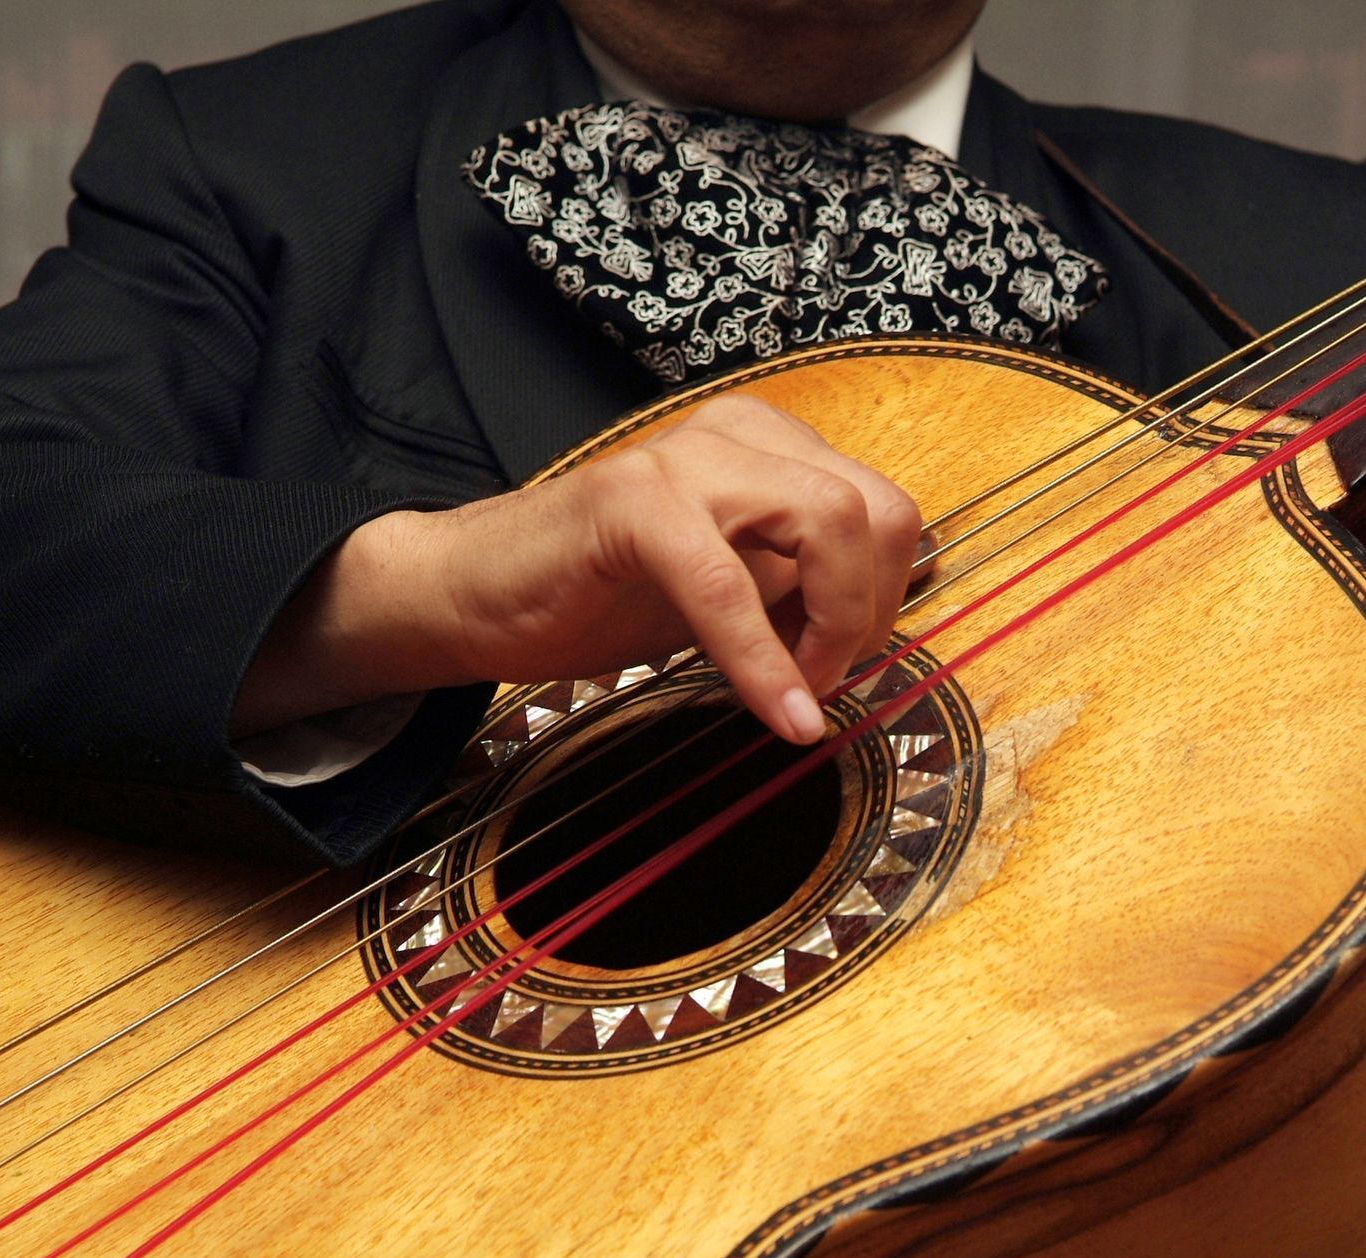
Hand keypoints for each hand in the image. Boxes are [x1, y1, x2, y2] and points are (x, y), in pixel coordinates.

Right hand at [233, 395, 922, 745]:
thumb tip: (884, 623)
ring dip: (833, 629)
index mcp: (771, 447)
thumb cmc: (602, 592)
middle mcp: (739, 434)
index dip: (886, 600)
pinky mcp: (632, 500)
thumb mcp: (733, 589)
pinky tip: (780, 716)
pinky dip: (765, 663)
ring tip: (799, 694)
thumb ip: (802, 586)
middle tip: (827, 682)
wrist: (477, 593)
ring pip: (829, 521)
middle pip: (879, 510)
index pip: (889, 510)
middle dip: (872, 614)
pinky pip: (729, 585)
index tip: (843, 665)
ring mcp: (685, 457)